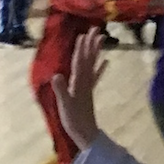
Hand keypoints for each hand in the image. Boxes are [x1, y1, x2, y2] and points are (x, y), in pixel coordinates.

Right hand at [52, 28, 107, 152]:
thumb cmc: (74, 121)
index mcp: (78, 83)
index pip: (79, 62)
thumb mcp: (64, 106)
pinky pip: (95, 77)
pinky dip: (100, 68)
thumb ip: (61, 90)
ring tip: (101, 38)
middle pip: (89, 59)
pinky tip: (106, 61)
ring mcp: (88, 86)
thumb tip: (56, 75)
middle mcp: (85, 82)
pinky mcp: (89, 92)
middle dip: (91, 44)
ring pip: (93, 64)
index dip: (81, 49)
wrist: (87, 135)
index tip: (83, 35)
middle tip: (96, 28)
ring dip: (96, 51)